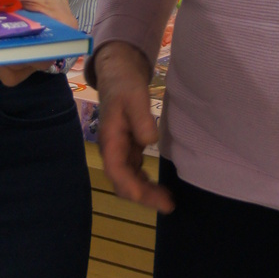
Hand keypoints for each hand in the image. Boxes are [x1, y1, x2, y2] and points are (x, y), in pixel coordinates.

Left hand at [0, 0, 77, 87]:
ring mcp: (42, 51)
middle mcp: (55, 46)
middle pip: (27, 67)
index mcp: (62, 28)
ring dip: (0, 62)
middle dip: (3, 61)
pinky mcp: (30, 51)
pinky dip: (1, 58)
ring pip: (19, 71)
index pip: (41, 55)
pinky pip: (15, 65)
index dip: (17, 58)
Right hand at [94, 40, 171, 211]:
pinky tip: (159, 187)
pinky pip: (134, 171)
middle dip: (143, 196)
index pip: (117, 171)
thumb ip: (141, 118)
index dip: (131, 187)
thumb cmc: (125, 83)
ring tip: (168, 201)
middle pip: (123, 181)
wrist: (119, 72)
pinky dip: (145, 181)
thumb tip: (149, 140)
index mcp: (110, 139)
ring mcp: (120, 150)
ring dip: (146, 191)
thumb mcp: (134, 96)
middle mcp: (112, 149)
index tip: (149, 198)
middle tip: (168, 205)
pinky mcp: (128, 147)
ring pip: (129, 179)